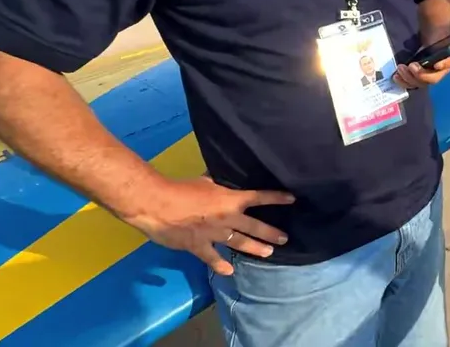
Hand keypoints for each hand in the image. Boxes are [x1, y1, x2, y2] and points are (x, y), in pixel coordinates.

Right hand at [124, 176, 294, 275]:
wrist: (157, 205)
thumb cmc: (180, 189)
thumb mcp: (204, 181)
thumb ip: (216, 183)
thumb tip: (221, 178)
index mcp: (229, 200)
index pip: (258, 197)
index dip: (276, 198)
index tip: (292, 199)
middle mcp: (227, 218)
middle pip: (254, 226)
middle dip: (271, 232)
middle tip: (284, 238)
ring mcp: (214, 235)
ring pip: (240, 243)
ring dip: (255, 248)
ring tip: (268, 253)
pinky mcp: (199, 247)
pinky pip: (213, 258)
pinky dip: (221, 265)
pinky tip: (230, 271)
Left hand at [395, 19, 449, 88]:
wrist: (435, 36)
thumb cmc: (443, 33)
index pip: (449, 64)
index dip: (443, 65)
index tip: (436, 64)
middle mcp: (441, 70)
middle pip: (433, 78)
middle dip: (422, 75)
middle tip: (411, 66)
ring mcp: (429, 75)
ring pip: (421, 83)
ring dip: (410, 78)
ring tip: (400, 68)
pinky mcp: (419, 76)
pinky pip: (413, 83)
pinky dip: (404, 82)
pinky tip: (396, 76)